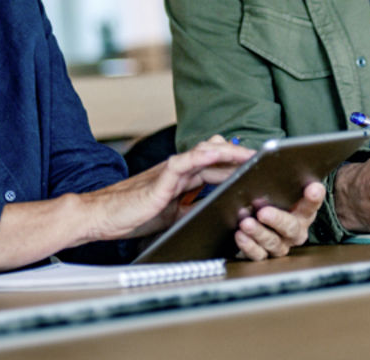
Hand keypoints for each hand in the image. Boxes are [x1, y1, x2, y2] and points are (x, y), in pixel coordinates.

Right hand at [80, 136, 253, 241]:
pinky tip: (216, 153)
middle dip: (240, 157)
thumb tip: (217, 214)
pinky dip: (200, 155)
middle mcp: (178, 170)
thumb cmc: (133, 215)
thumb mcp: (172, 216)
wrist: (103, 216)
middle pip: (215, 156)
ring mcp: (170, 172)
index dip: (237, 165)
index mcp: (182, 179)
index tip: (259, 166)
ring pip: (203, 154)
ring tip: (250, 155)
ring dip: (228, 153)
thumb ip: (192, 209)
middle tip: (265, 158)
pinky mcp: (160, 179)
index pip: (215, 166)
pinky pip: (183, 162)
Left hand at [232, 180, 324, 260]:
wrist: (263, 222)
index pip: (312, 203)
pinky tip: (240, 235)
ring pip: (274, 242)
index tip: (313, 188)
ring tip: (246, 223)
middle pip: (291, 227)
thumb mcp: (279, 188)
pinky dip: (249, 246)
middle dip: (277, 219)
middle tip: (263, 212)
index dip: (314, 197)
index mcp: (303, 211)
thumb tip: (270, 161)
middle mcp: (295, 230)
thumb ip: (281, 179)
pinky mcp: (265, 253)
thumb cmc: (274, 200)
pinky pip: (259, 255)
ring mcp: (281, 244)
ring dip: (259, 233)